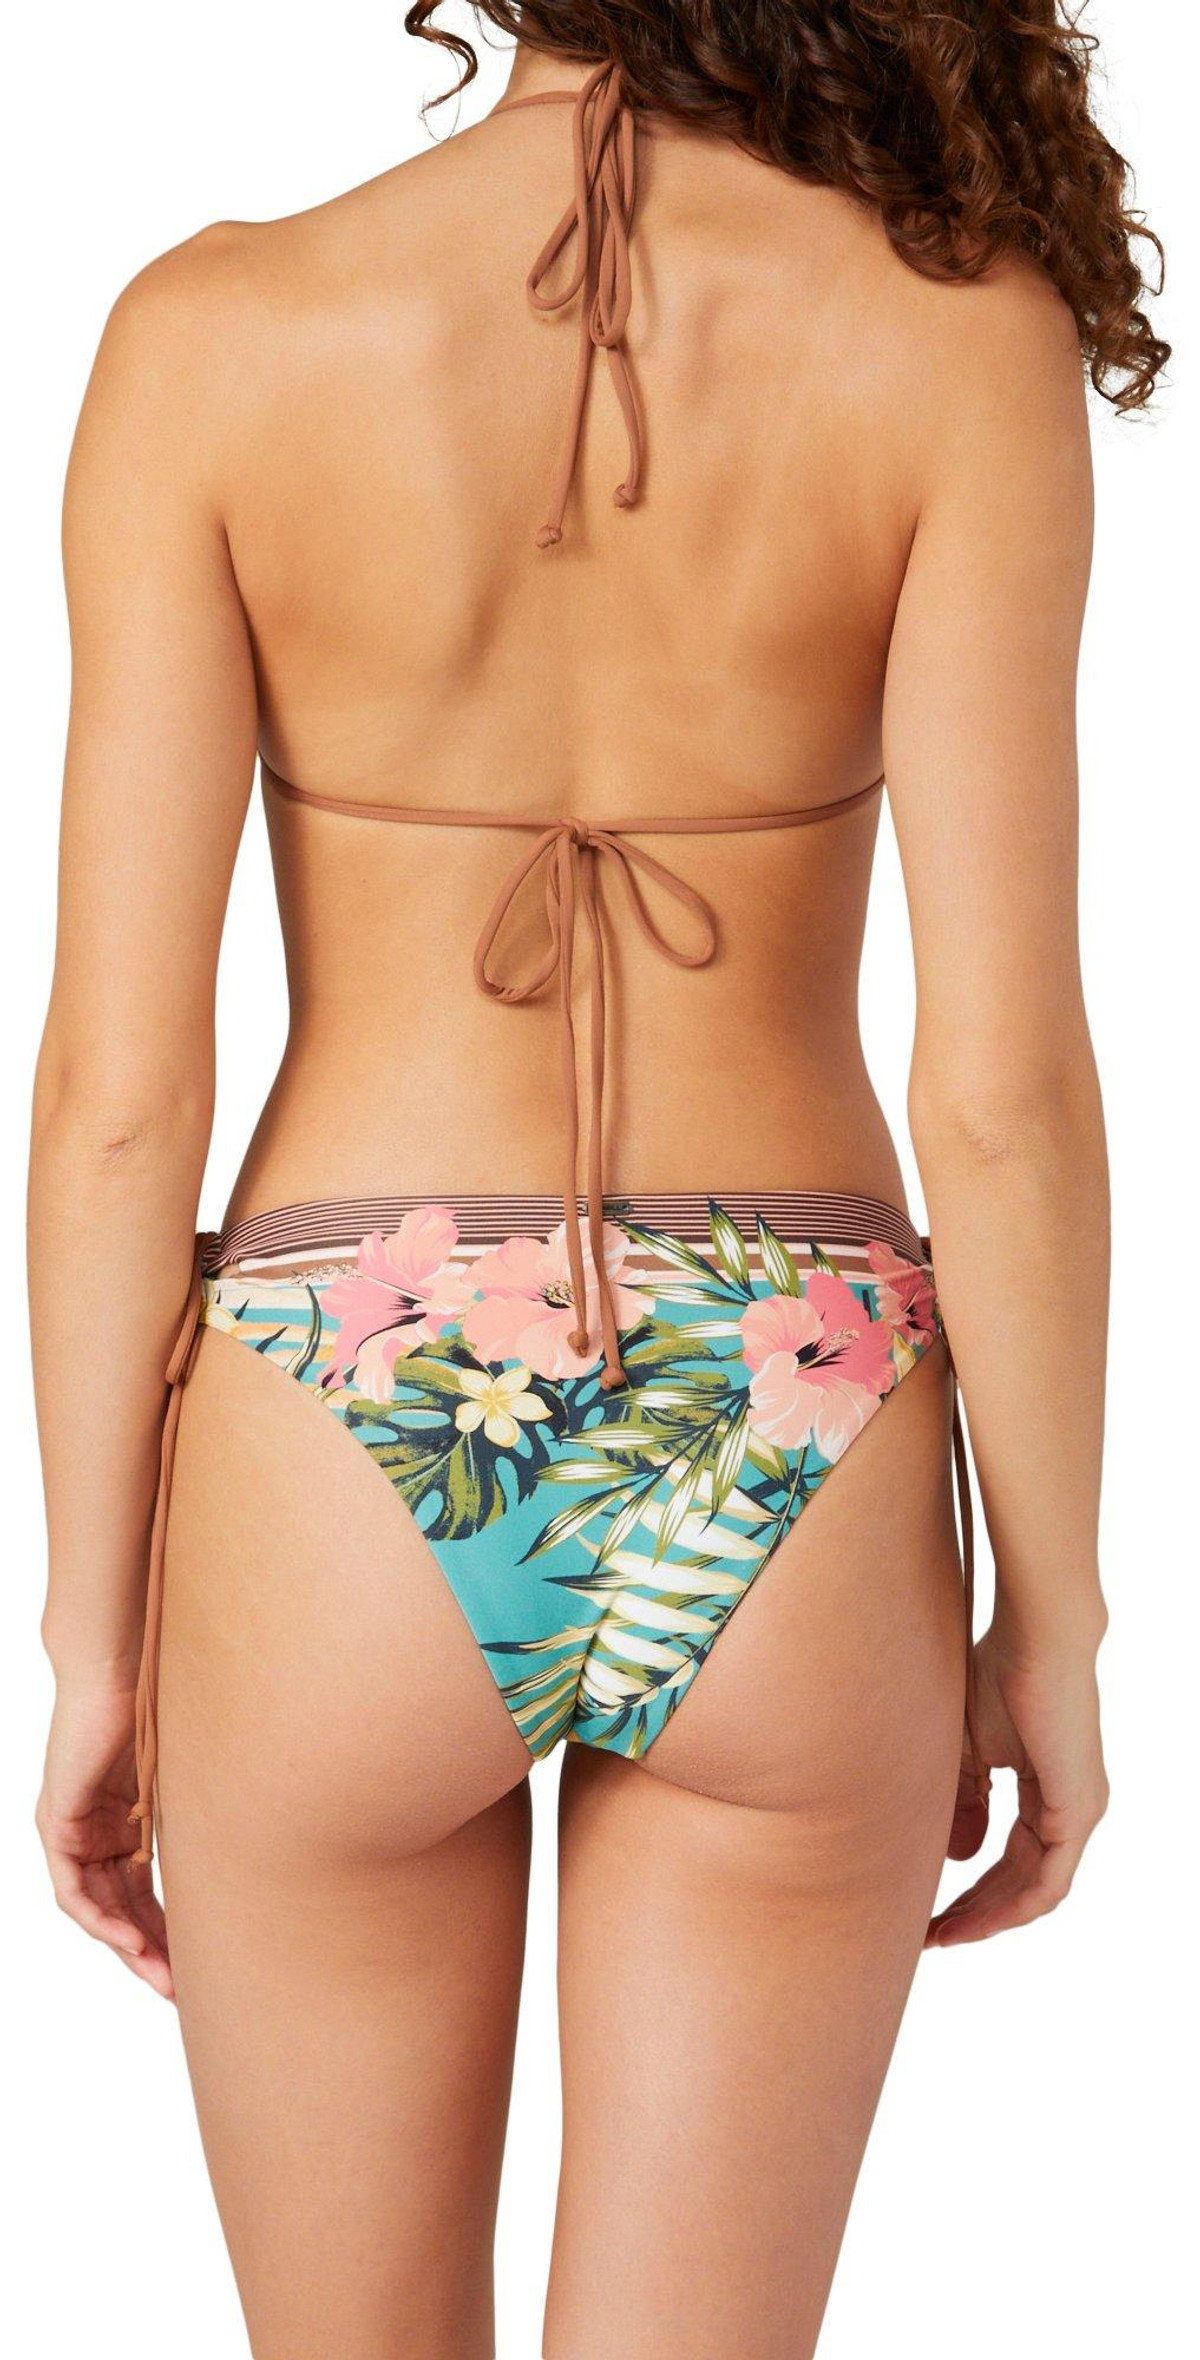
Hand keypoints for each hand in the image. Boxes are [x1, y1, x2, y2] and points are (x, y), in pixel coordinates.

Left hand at [36, 1668, 172, 1998]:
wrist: (119, 1667)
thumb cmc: (161, 1706)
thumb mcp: (187, 1779)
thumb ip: (200, 1816)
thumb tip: (260, 1840)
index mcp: (126, 1826)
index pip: (143, 1895)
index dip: (169, 1932)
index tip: (195, 1965)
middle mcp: (96, 1834)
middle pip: (121, 1911)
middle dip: (152, 1953)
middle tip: (179, 1991)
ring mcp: (74, 1831)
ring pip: (97, 1909)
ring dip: (129, 1947)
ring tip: (161, 1977)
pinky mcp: (58, 1823)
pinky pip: (75, 1890)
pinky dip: (102, 1919)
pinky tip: (131, 1939)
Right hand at [926, 1616, 1107, 1946]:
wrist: (1035, 1638)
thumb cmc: (998, 1673)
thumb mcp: (966, 1749)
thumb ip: (963, 1801)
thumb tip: (958, 1858)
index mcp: (1047, 1790)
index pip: (1011, 1857)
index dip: (970, 1889)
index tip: (928, 1910)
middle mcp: (1069, 1808)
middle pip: (1021, 1882)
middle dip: (974, 1912)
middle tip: (928, 1934)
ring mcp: (1079, 1811)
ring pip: (1035, 1891)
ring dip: (987, 1917)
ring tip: (942, 1935)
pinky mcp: (1079, 1811)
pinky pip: (1049, 1882)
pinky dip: (1010, 1906)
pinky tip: (972, 1919)